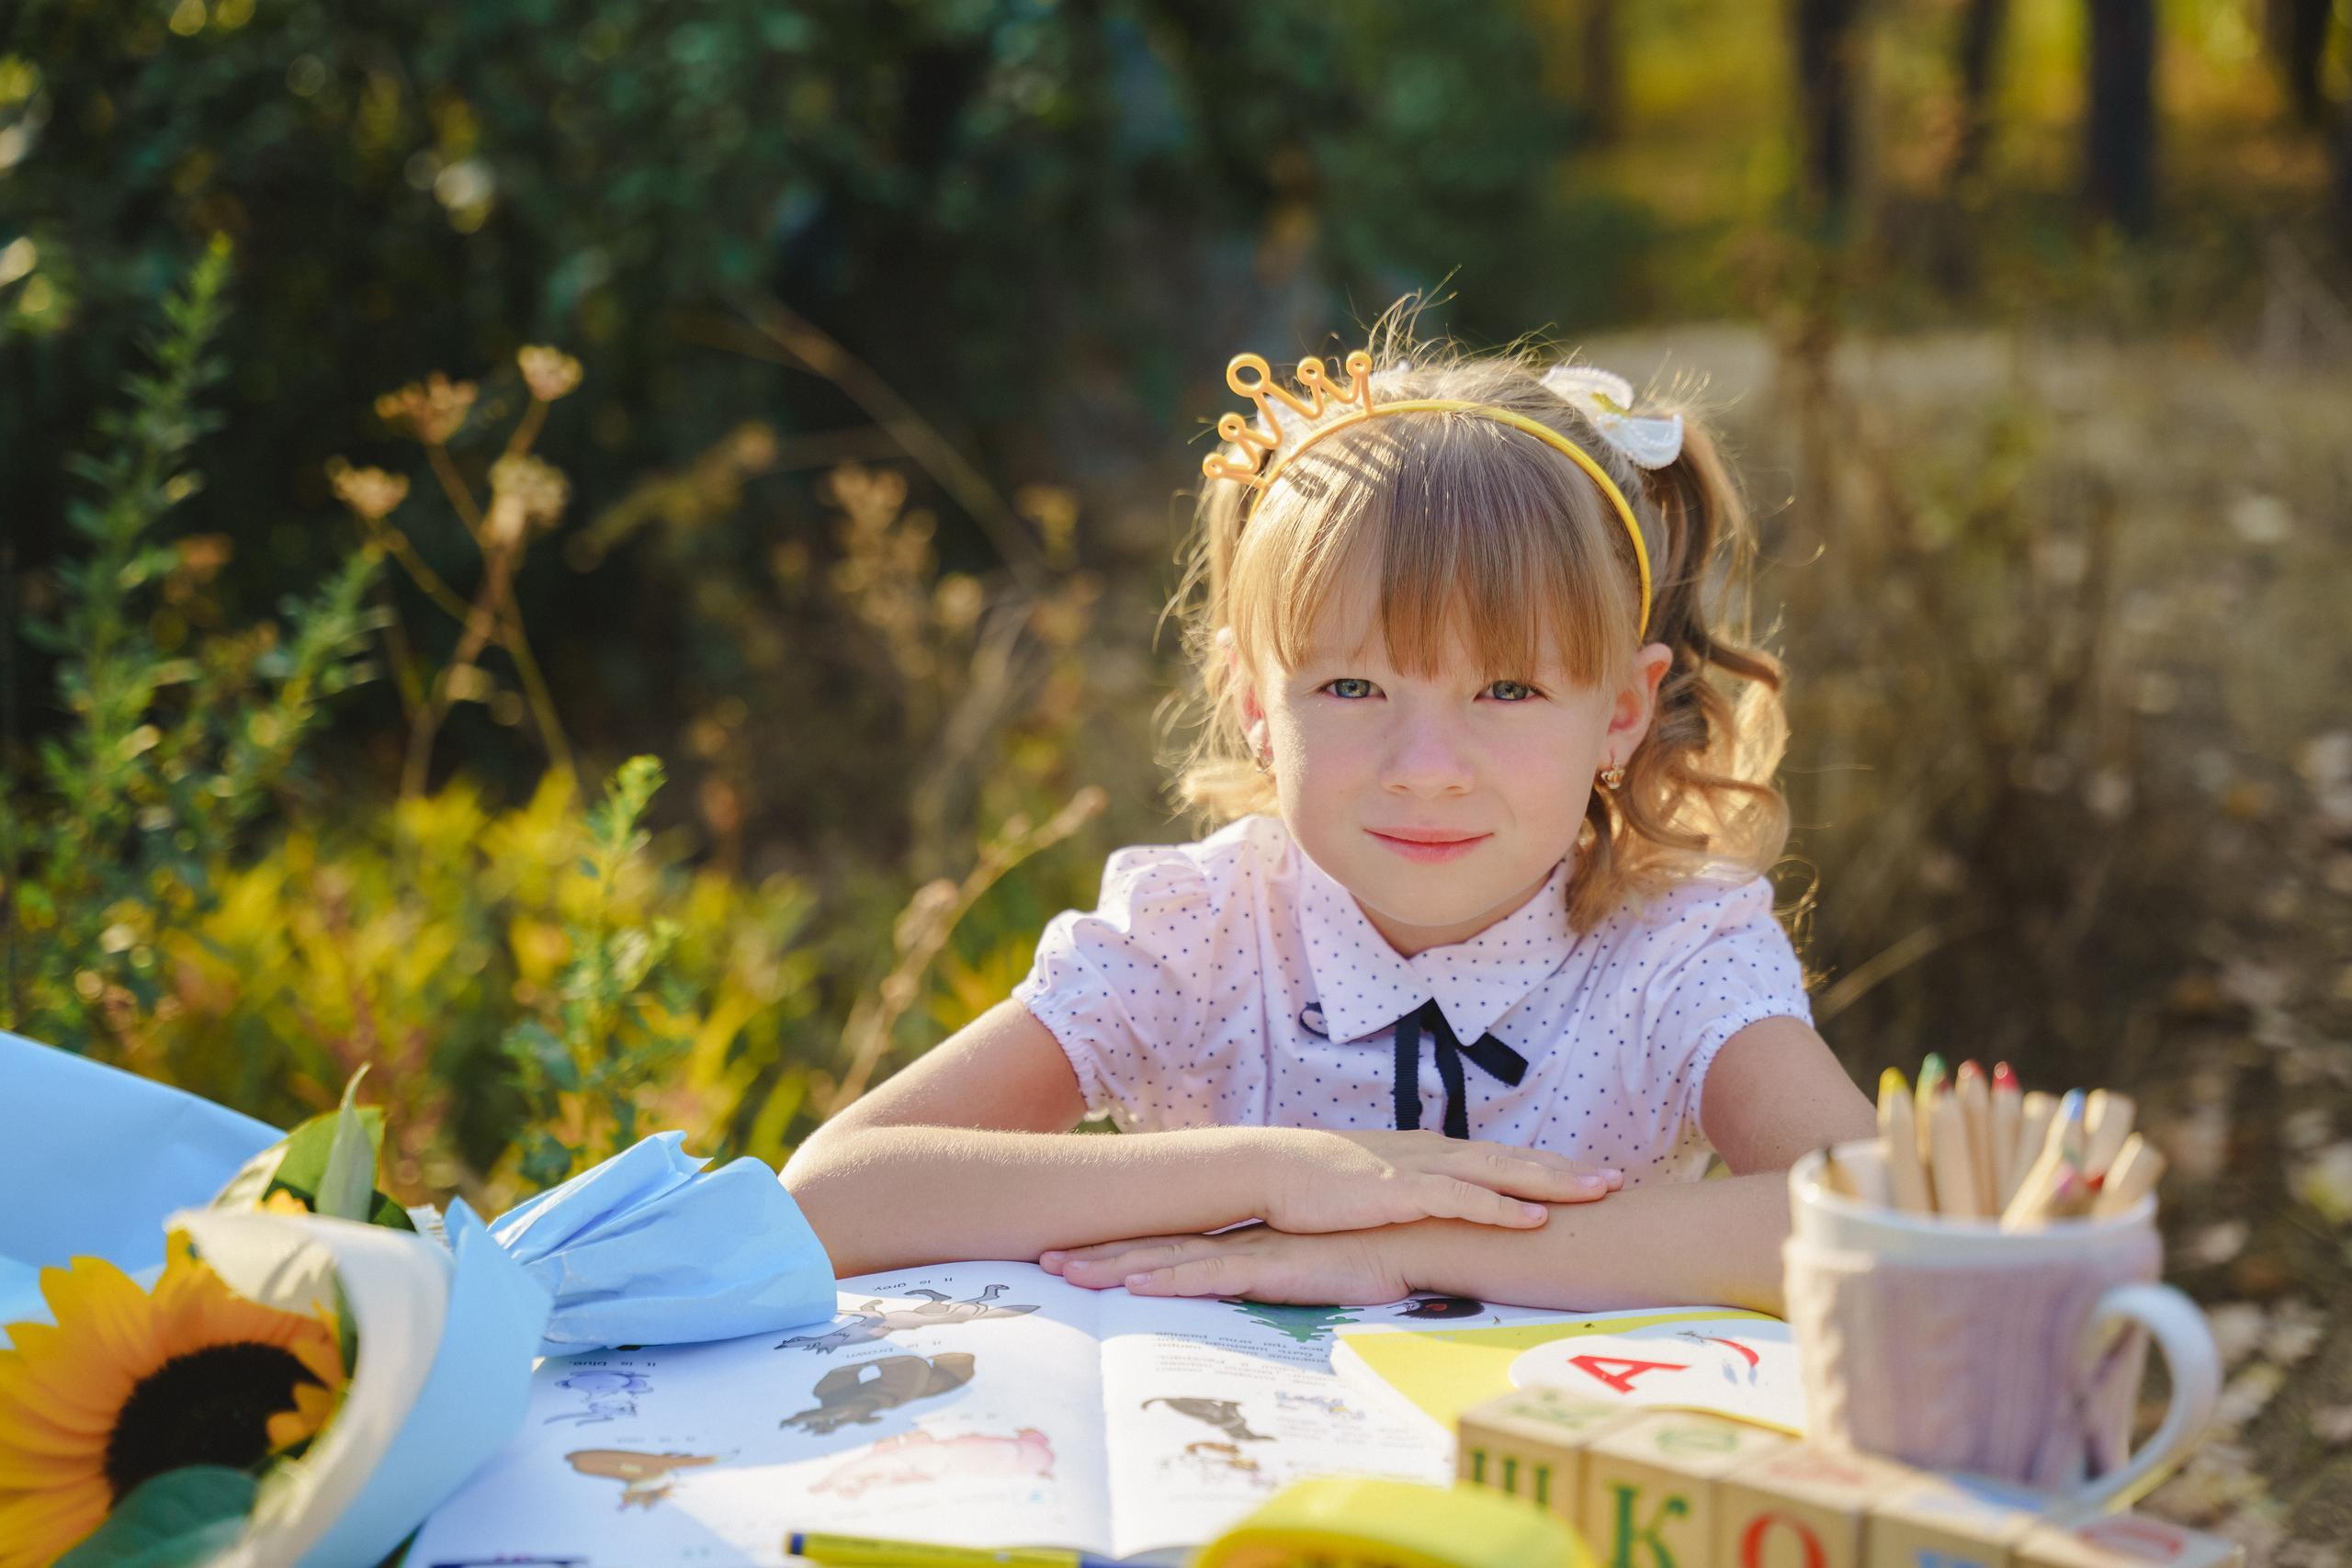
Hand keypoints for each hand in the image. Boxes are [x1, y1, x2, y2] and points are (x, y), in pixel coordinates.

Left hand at [1042, 1225, 1410, 1304]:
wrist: (1420, 1234)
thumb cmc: (1376, 1252)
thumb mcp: (1317, 1271)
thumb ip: (1286, 1277)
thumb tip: (1265, 1290)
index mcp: (1246, 1239)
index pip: (1172, 1244)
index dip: (1122, 1248)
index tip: (1076, 1253)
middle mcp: (1239, 1239)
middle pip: (1153, 1247)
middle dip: (1096, 1254)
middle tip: (1041, 1259)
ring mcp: (1253, 1250)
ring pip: (1167, 1260)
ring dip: (1111, 1266)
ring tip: (1062, 1271)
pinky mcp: (1274, 1266)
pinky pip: (1210, 1276)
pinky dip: (1168, 1280)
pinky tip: (1132, 1284)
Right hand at [1256, 1128, 1619, 1232]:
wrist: (1270, 1169)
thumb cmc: (1315, 1185)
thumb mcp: (1372, 1189)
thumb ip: (1406, 1197)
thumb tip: (1428, 1218)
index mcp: (1427, 1154)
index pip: (1498, 1158)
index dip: (1544, 1166)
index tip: (1586, 1175)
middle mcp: (1432, 1154)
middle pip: (1512, 1159)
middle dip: (1567, 1170)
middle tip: (1616, 1178)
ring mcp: (1418, 1170)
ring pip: (1499, 1173)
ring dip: (1551, 1181)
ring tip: (1596, 1191)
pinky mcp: (1399, 1191)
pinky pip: (1460, 1200)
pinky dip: (1501, 1207)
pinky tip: (1534, 1218)